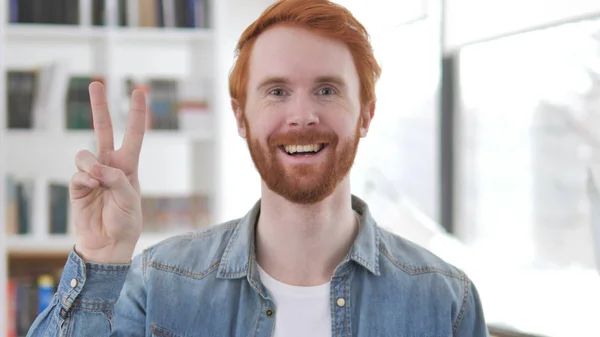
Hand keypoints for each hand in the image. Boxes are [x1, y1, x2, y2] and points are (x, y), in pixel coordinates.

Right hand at [70, 81, 146, 263]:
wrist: (109, 244)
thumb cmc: (126, 221)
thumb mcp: (130, 198)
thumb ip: (116, 178)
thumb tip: (95, 167)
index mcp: (128, 165)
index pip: (133, 134)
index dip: (136, 114)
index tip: (138, 92)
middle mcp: (109, 165)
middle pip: (103, 129)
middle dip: (100, 106)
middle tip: (96, 82)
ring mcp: (92, 174)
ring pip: (84, 154)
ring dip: (91, 166)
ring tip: (99, 182)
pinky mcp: (77, 186)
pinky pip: (77, 174)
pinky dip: (84, 181)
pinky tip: (91, 190)